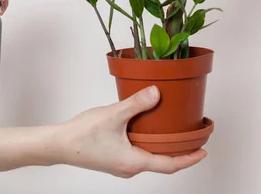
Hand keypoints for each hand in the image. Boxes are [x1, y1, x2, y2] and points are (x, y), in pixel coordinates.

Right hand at [57, 86, 206, 177]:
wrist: (58, 145)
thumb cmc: (82, 135)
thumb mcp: (113, 115)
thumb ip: (136, 103)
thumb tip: (157, 93)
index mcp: (134, 162)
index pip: (170, 165)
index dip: (189, 158)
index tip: (203, 150)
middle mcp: (130, 168)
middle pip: (162, 162)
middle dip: (179, 152)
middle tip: (193, 139)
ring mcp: (121, 165)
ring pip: (149, 157)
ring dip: (163, 147)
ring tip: (174, 133)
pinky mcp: (113, 158)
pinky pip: (138, 153)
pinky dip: (149, 144)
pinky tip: (147, 129)